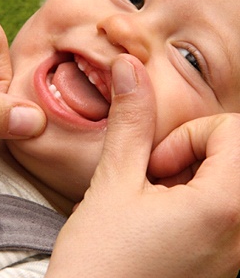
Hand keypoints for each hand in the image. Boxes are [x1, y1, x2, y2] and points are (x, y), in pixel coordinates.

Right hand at [47, 55, 239, 277]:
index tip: (155, 165)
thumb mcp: (113, 183)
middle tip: (154, 181)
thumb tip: (128, 66)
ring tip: (154, 202)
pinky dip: (196, 200)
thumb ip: (129, 121)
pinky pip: (225, 211)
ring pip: (230, 181)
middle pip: (238, 154)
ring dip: (193, 177)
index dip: (189, 136)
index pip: (236, 131)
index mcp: (226, 209)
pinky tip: (161, 219)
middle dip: (193, 155)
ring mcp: (235, 253)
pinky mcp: (222, 262)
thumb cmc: (99, 259)